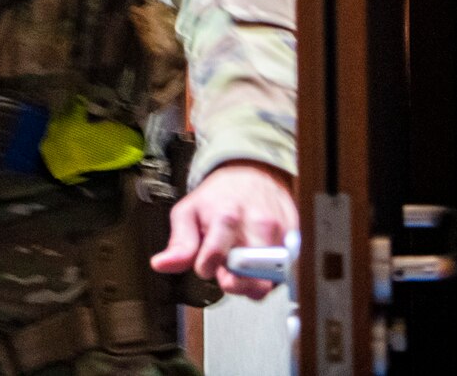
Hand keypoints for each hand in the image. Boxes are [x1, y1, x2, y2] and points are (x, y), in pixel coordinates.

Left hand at [150, 160, 298, 299]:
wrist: (252, 173)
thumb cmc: (219, 195)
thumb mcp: (189, 212)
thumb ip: (179, 243)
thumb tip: (162, 264)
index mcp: (226, 217)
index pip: (214, 259)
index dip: (205, 268)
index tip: (204, 265)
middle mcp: (256, 224)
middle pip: (249, 277)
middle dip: (234, 282)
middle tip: (226, 270)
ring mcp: (279, 232)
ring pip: (269, 279)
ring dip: (252, 281)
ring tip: (242, 265)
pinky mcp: (294, 238)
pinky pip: (283, 273)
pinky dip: (269, 275)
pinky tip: (258, 263)